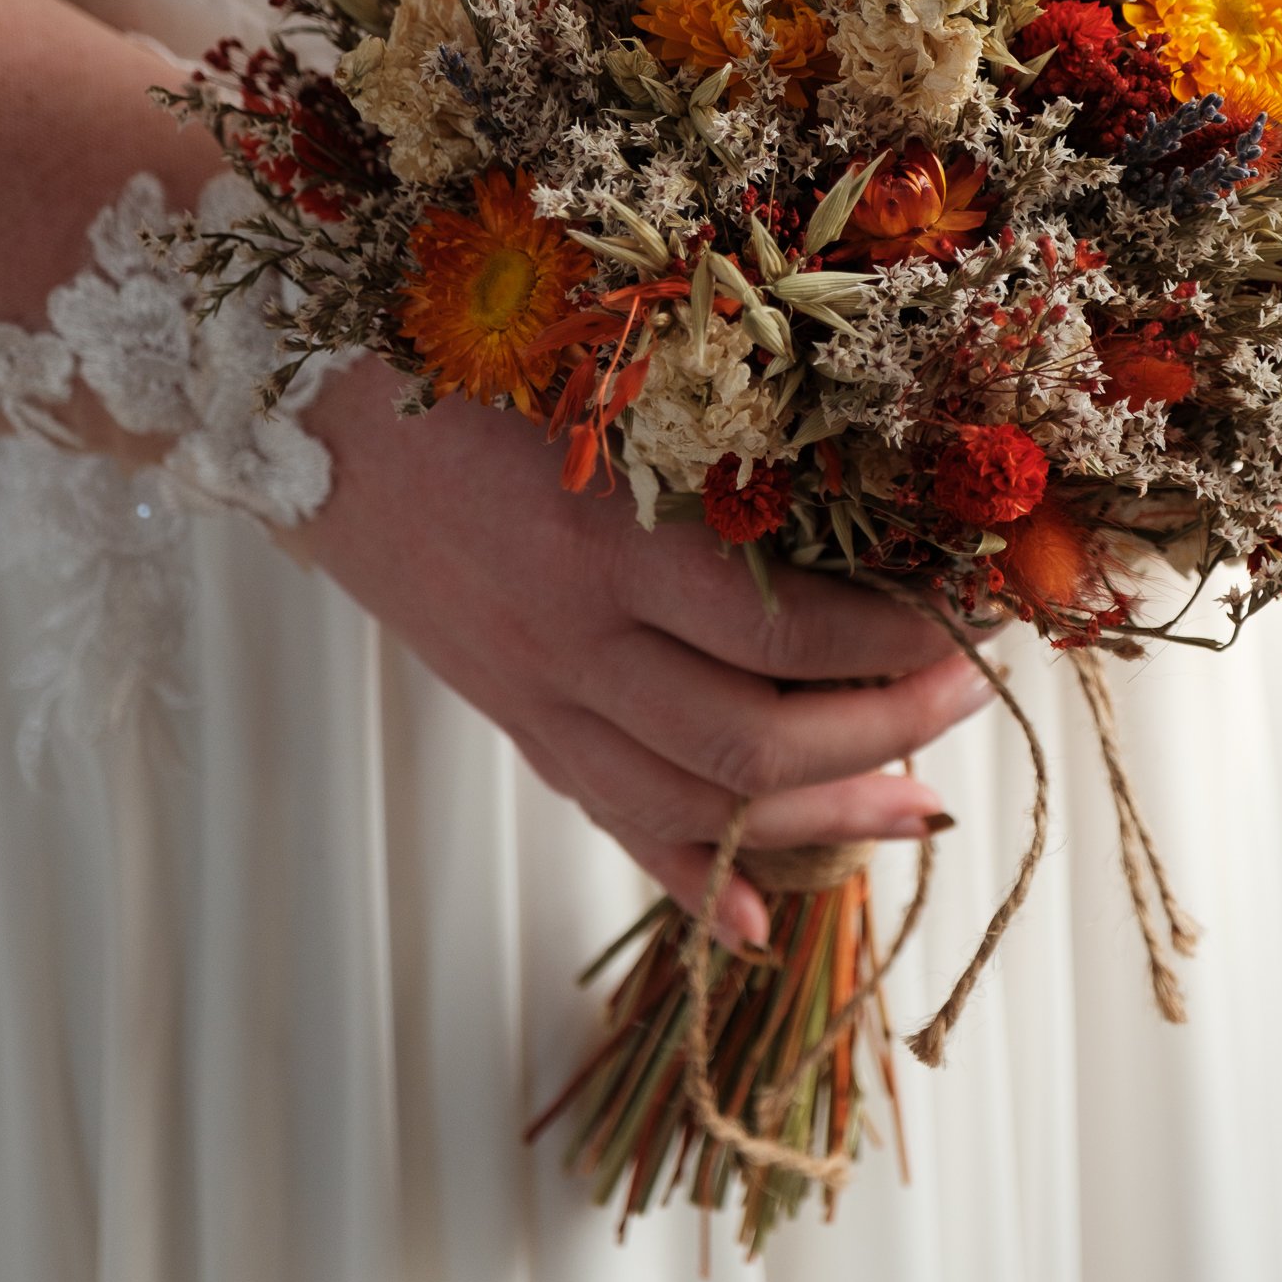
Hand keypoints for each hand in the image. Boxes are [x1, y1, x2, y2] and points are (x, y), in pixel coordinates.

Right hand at [286, 356, 988, 946]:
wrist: (305, 406)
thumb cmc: (465, 356)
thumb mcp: (594, 375)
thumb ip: (713, 426)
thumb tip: (860, 460)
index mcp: (601, 542)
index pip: (780, 629)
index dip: (895, 637)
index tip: (975, 614)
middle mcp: (568, 641)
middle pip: (749, 739)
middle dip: (881, 731)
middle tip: (969, 697)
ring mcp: (533, 695)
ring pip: (690, 803)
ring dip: (818, 818)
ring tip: (916, 809)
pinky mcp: (512, 717)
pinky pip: (607, 820)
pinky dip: (688, 879)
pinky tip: (757, 925)